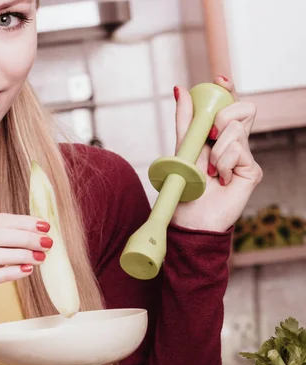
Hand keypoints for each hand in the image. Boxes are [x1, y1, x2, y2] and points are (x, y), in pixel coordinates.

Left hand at [171, 76, 262, 231]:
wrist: (189, 217)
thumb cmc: (185, 187)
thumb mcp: (182, 148)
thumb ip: (185, 120)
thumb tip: (180, 89)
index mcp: (217, 136)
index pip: (230, 105)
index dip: (228, 89)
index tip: (220, 80)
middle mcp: (235, 144)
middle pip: (245, 109)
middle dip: (223, 116)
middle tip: (209, 135)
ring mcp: (246, 157)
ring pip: (238, 129)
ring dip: (215, 149)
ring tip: (209, 170)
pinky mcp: (253, 170)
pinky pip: (239, 151)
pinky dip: (222, 163)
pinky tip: (220, 180)